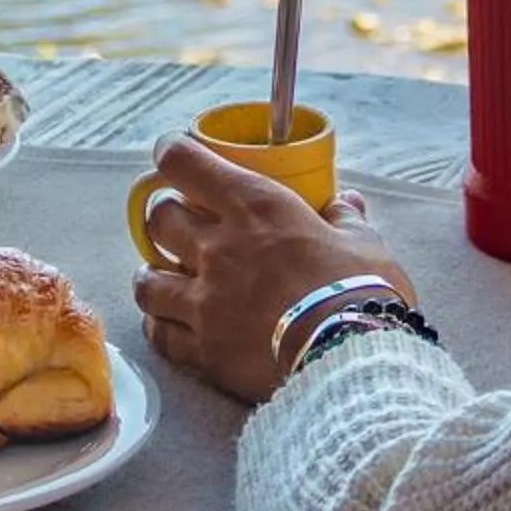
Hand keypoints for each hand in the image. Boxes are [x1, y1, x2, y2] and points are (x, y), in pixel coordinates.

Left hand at [131, 133, 417, 404]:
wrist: (350, 358)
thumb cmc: (359, 292)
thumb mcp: (364, 243)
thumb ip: (346, 220)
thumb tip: (346, 203)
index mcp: (256, 207)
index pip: (185, 163)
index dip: (172, 153)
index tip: (172, 152)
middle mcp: (218, 248)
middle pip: (159, 219)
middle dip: (166, 217)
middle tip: (180, 224)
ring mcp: (204, 301)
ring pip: (146, 280)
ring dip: (152, 274)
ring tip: (163, 277)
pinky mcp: (203, 350)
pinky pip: (160, 334)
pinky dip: (160, 326)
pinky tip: (169, 325)